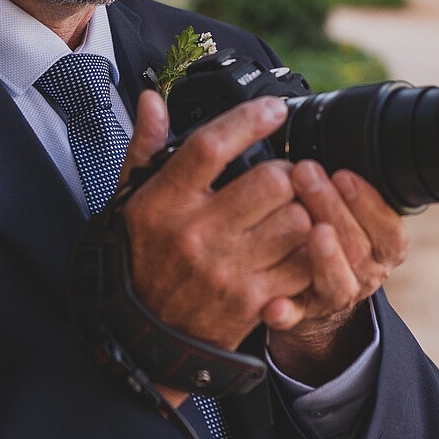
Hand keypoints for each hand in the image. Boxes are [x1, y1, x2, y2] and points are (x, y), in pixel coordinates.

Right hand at [119, 91, 314, 405]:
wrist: (142, 339)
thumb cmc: (138, 260)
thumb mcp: (130, 202)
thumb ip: (145, 148)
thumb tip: (153, 99)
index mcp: (163, 203)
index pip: (211, 147)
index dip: (249, 120)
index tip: (273, 108)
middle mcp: (196, 234)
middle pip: (271, 181)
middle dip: (286, 172)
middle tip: (283, 176)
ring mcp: (226, 270)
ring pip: (297, 221)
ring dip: (302, 211)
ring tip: (289, 212)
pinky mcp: (252, 302)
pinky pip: (303, 265)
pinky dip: (308, 252)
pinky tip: (295, 247)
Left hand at [263, 162, 407, 384]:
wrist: (311, 289)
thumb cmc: (328, 232)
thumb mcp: (347, 208)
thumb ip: (344, 187)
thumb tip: (330, 140)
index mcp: (382, 248)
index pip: (390, 230)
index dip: (370, 204)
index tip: (343, 174)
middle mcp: (365, 274)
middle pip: (360, 249)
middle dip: (335, 208)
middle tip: (306, 174)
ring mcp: (334, 297)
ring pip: (338, 283)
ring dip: (325, 256)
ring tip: (313, 231)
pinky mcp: (303, 315)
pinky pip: (296, 318)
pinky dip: (286, 312)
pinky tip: (272, 304)